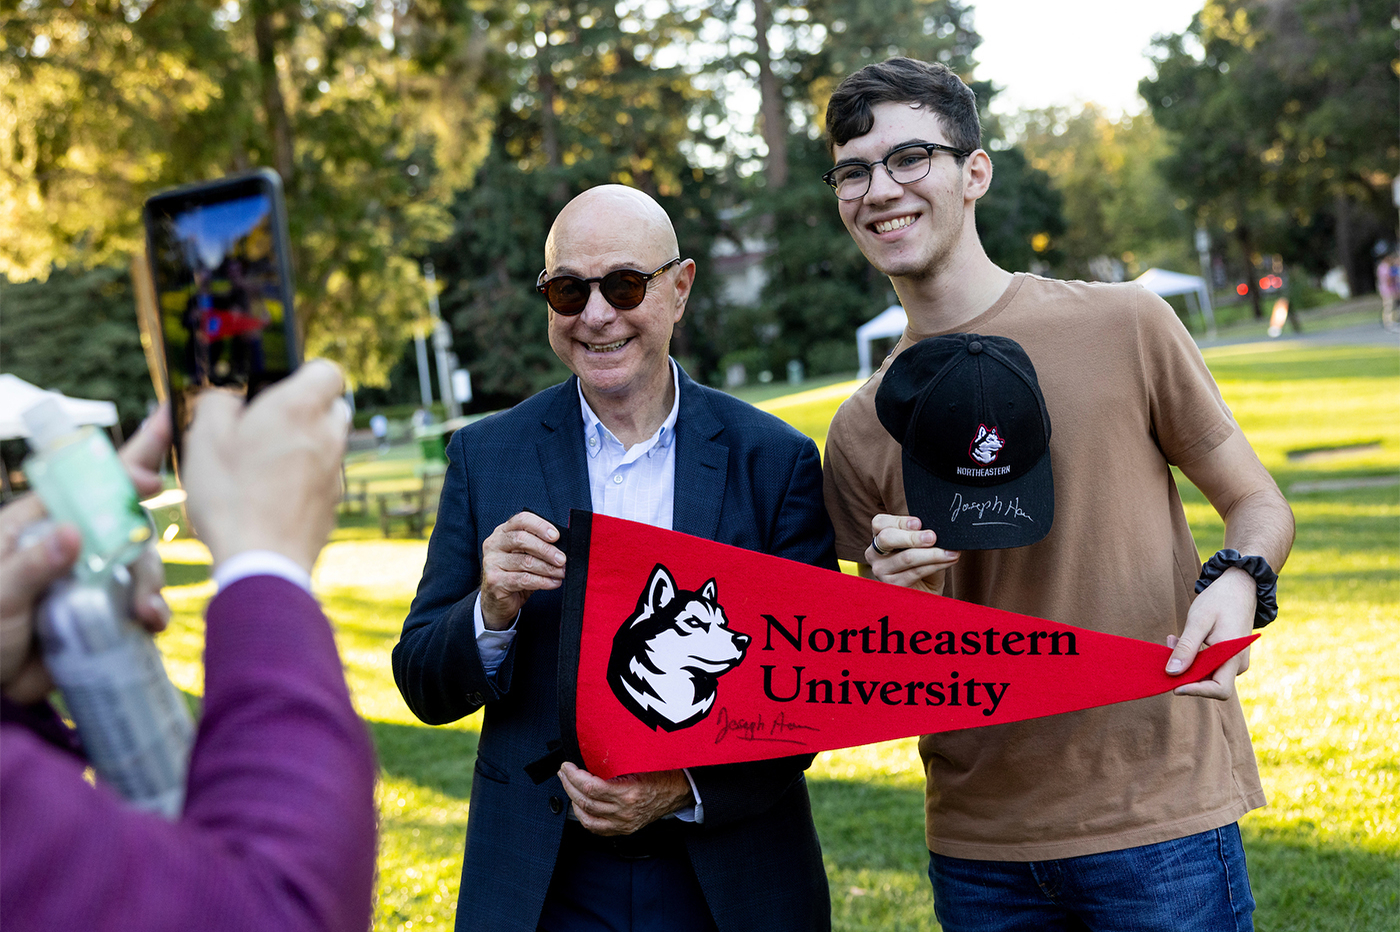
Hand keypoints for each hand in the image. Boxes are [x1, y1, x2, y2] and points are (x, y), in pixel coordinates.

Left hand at [0, 410, 173, 702]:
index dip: (124, 471)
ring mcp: (91, 579)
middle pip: (126, 526)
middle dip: (143, 547)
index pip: (84, 486)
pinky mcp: (105, 612)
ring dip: (150, 585)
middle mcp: (72, 546)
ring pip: (138, 566)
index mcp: (38, 525)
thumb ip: (32, 564)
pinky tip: (150, 624)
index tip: (150, 478)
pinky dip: (152, 612)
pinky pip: (140, 603)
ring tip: (146, 614)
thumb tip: (72, 533)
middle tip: (146, 569)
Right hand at [182, 360, 349, 573]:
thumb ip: (216, 402)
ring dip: (304, 445)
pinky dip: (303, 478)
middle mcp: (327, 436)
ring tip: (263, 463)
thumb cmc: (231, 495)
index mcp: (300, 408)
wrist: (261, 561)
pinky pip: (321, 478)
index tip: (276, 387)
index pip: (328, 370)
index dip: (304, 374)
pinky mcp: (333, 503)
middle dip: (305, 409)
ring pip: (328, 444)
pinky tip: (270, 495)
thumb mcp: (204, 437)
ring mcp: (334, 471)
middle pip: (332, 407)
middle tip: (266, 425)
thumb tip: (226, 397)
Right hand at [479, 511, 565, 629]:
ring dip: (548, 568)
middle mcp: (494, 544)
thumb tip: (563, 547)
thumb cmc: (515, 573)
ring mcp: (491, 562)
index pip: (521, 520)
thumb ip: (538, 546)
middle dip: (546, 549)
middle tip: (562, 559)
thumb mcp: (525, 555)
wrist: (497, 600)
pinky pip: (524, 579)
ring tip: (561, 572)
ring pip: (525, 562)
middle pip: (522, 539)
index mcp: (503, 532)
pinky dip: (543, 581)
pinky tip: (553, 583)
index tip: (556, 536)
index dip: (540, 526)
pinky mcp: (495, 581)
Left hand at [557, 762, 691, 835]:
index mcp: (629, 792)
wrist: (680, 790)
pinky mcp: (624, 829)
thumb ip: (616, 762)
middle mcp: (625, 811)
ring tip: (567, 786)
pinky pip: (597, 829)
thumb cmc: (664, 772)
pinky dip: (583, 817)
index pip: (591, 787)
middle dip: (569, 785)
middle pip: (586, 802)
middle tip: (563, 772)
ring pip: (587, 817)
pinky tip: (578, 805)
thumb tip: (590, 754)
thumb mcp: (641, 761)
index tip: (567, 766)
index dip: (574, 776)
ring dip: (572, 800)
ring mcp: (624, 823)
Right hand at [866, 514, 958, 594]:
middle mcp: (874, 554)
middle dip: (913, 537)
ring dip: (932, 553)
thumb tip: (939, 526)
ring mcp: (881, 571)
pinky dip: (935, 565)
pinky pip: (916, 572)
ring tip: (950, 552)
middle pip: (887, 538)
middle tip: (933, 537)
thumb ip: (923, 534)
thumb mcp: (921, 545)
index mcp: (879, 538)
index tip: (919, 523)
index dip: (900, 521)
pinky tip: (947, 560)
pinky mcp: (892, 585)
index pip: (880, 523)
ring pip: (906, 557)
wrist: (925, 592)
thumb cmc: (922, 564)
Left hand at [1165, 567, 1254, 699]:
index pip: (1219, 690)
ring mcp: (1234, 661)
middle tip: (1166, 649)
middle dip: (1185, 673)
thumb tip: (1172, 673)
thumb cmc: (1220, 600)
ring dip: (1186, 663)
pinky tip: (1180, 641)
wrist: (1240, 586)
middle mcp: (1237, 664)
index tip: (1173, 686)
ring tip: (1171, 640)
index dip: (1196, 691)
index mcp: (1233, 656)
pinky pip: (1209, 664)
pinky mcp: (1229, 656)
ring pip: (1207, 673)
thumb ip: (1186, 647)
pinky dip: (1192, 657)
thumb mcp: (1198, 621)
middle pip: (1209, 683)